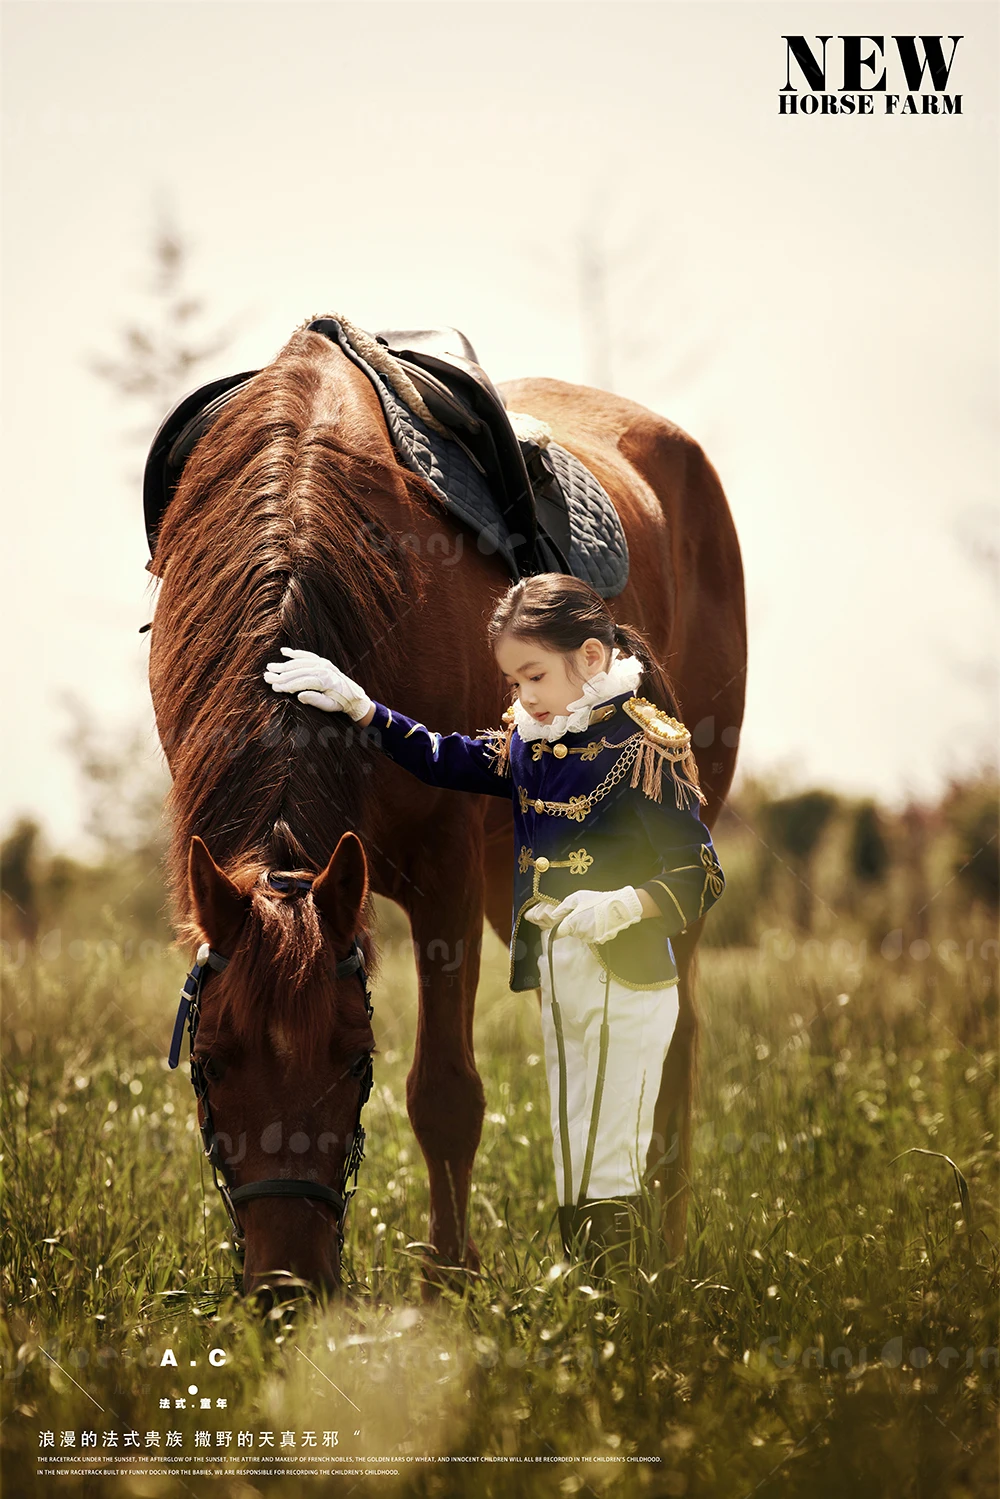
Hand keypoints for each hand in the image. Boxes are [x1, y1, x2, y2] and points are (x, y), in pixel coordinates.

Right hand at [263, 647, 372, 720]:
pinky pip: (307, 655)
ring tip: (270, 667)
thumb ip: (315, 700)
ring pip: (300, 662)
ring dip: (284, 664)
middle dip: (281, 675)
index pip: (301, 682)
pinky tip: (284, 651)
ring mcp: (323, 663)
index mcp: (326, 680)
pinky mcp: (323, 661)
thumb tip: (299, 695)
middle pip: (298, 671)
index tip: (274, 688)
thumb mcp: (329, 706)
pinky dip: (295, 653)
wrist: (354, 695)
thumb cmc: (340, 703)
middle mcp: (324, 668)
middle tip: (266, 677)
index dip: (287, 685)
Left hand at [524, 887, 643, 943]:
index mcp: (572, 923)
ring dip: (584, 928)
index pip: (558, 933)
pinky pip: (592, 937)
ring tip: (594, 916)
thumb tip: (553, 915)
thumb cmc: (597, 900)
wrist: (619, 906)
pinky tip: (600, 922)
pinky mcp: (600, 940)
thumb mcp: (577, 898)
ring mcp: (590, 938)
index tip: (555, 930)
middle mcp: (580, 933)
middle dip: (574, 925)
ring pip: (582, 935)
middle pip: (572, 932)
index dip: (555, 932)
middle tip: (583, 913)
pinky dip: (594, 931)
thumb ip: (563, 907)